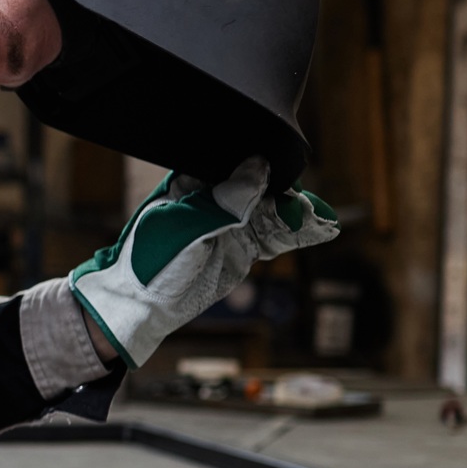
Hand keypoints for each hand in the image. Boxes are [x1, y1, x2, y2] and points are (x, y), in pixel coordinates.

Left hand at [70, 157, 338, 368]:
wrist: (144, 305)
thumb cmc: (152, 260)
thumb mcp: (186, 227)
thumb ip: (224, 201)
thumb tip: (259, 165)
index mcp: (192, 180)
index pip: (233, 161)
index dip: (262, 161)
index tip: (285, 166)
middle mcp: (216, 196)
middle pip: (261, 185)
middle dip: (286, 192)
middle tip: (307, 205)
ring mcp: (232, 222)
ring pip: (273, 211)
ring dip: (297, 214)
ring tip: (322, 219)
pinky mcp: (243, 247)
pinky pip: (275, 236)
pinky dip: (296, 234)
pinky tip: (320, 230)